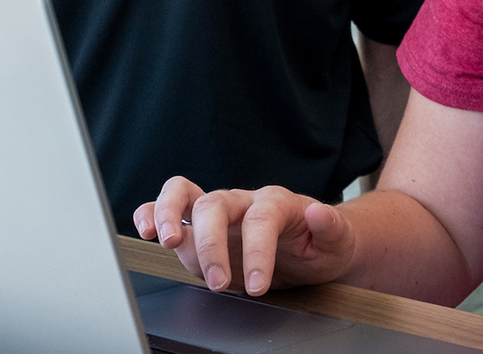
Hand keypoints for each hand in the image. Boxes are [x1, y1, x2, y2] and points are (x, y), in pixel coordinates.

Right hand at [134, 177, 356, 296]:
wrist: (311, 246)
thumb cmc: (321, 244)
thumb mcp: (337, 240)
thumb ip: (330, 226)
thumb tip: (318, 212)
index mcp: (276, 202)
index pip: (259, 219)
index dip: (256, 253)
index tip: (256, 286)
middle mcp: (242, 200)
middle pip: (214, 205)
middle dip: (211, 246)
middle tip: (218, 284)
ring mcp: (218, 208)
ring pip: (184, 195)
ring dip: (169, 217)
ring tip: (167, 242)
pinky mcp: (200, 223)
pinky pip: (169, 207)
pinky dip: (151, 213)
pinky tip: (145, 230)